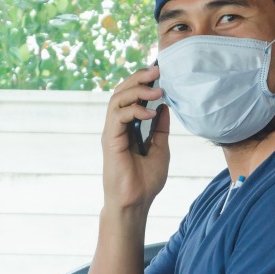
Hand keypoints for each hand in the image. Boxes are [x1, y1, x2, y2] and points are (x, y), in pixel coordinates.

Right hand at [102, 66, 170, 211]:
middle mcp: (117, 126)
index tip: (160, 72)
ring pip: (117, 99)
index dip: (142, 81)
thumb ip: (160, 128)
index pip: (130, 95)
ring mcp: (112, 132)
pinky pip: (118, 116)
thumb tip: (164, 106)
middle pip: (121, 91)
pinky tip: (150, 113)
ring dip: (137, 90)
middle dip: (138, 78)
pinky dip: (134, 110)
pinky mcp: (110, 140)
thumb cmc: (145, 181)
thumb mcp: (160, 149)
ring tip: (157, 90)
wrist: (135, 203)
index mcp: (128, 126)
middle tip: (157, 70)